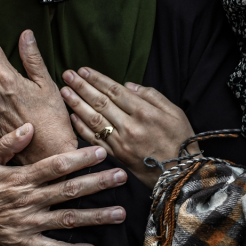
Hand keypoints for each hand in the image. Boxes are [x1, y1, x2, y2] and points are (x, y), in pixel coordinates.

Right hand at [0, 123, 127, 245]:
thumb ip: (7, 143)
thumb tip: (29, 126)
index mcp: (20, 178)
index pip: (56, 165)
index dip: (80, 158)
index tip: (102, 151)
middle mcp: (28, 200)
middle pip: (69, 190)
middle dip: (98, 183)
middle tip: (122, 176)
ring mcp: (27, 223)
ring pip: (66, 219)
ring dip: (95, 217)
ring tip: (119, 213)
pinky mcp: (22, 242)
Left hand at [60, 67, 197, 187]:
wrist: (181, 175)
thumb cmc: (181, 140)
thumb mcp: (175, 112)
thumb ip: (152, 95)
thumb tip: (129, 85)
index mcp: (145, 112)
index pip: (115, 91)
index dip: (97, 79)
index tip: (83, 70)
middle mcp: (130, 126)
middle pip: (100, 102)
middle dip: (82, 87)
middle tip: (67, 74)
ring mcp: (121, 142)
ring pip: (94, 119)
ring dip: (77, 104)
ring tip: (64, 91)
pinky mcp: (116, 156)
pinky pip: (95, 140)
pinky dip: (82, 128)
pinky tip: (72, 116)